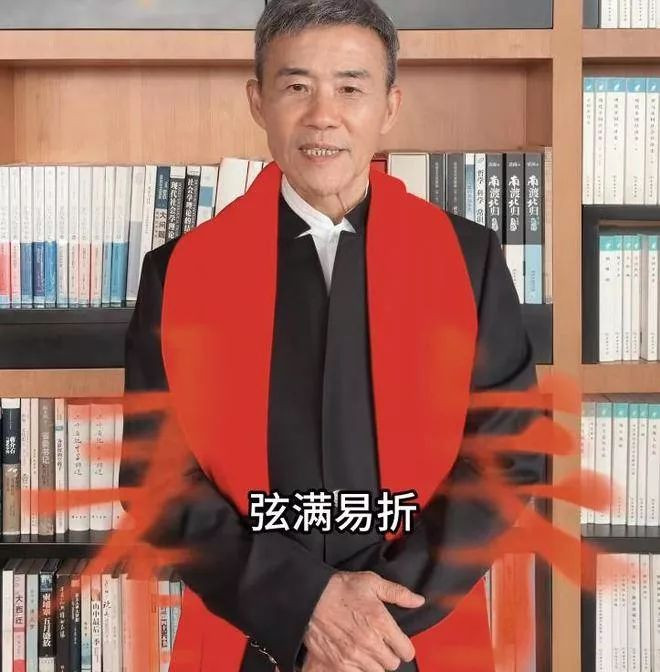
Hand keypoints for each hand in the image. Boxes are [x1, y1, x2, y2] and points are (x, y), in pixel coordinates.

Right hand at [302, 570, 424, 671]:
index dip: (403, 645)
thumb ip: (398, 593)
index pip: (406, 651)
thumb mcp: (372, 582)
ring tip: (366, 648)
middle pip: (392, 664)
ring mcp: (354, 656)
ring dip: (374, 662)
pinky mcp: (339, 664)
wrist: (310, 597)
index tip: (397, 640)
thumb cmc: (341, 588)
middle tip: (380, 642)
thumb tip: (419, 600)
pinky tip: (354, 655)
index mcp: (381, 623)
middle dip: (389, 654)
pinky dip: (358, 668)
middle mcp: (370, 643)